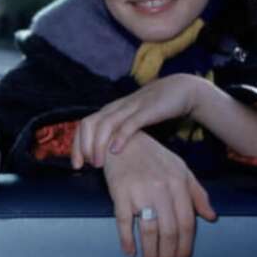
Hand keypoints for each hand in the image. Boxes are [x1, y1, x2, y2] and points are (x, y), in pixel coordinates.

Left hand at [72, 74, 205, 168]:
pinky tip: (115, 151)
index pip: (83, 126)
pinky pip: (129, 123)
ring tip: (98, 163)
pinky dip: (120, 137)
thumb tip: (106, 156)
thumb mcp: (131, 121)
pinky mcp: (146, 111)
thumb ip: (118, 134)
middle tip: (86, 166)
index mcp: (109, 111)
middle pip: (88, 124)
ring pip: (104, 124)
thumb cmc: (154, 111)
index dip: (76, 145)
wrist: (180, 91)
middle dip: (83, 146)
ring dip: (97, 145)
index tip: (76, 165)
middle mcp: (115, 108)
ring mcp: (130, 108)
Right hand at [102, 132, 216, 256]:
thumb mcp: (180, 169)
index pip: (186, 223)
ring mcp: (140, 191)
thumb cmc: (152, 156)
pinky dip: (126, 240)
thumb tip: (211, 217)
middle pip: (169, 231)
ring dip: (150, 253)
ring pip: (149, 230)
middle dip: (168, 256)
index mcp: (179, 184)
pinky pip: (123, 221)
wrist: (121, 138)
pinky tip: (130, 252)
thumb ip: (197, 193)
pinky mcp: (119, 192)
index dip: (185, 247)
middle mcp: (162, 189)